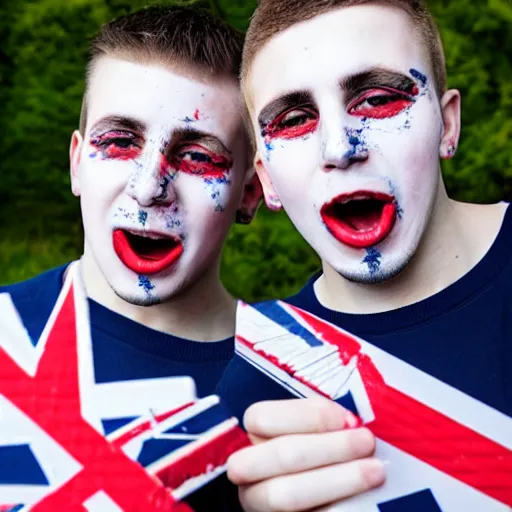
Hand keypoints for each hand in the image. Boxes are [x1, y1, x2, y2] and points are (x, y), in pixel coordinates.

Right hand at [227, 398, 384, 511]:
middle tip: (366, 441)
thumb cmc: (315, 450)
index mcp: (250, 437)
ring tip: (375, 470)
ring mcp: (260, 503)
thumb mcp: (309, 428)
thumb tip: (350, 422)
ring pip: (288, 494)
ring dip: (339, 479)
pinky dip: (339, 506)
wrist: (316, 488)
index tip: (347, 419)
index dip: (308, 415)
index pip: (260, 417)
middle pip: (281, 454)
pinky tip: (365, 497)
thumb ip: (320, 419)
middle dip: (330, 447)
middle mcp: (249, 470)